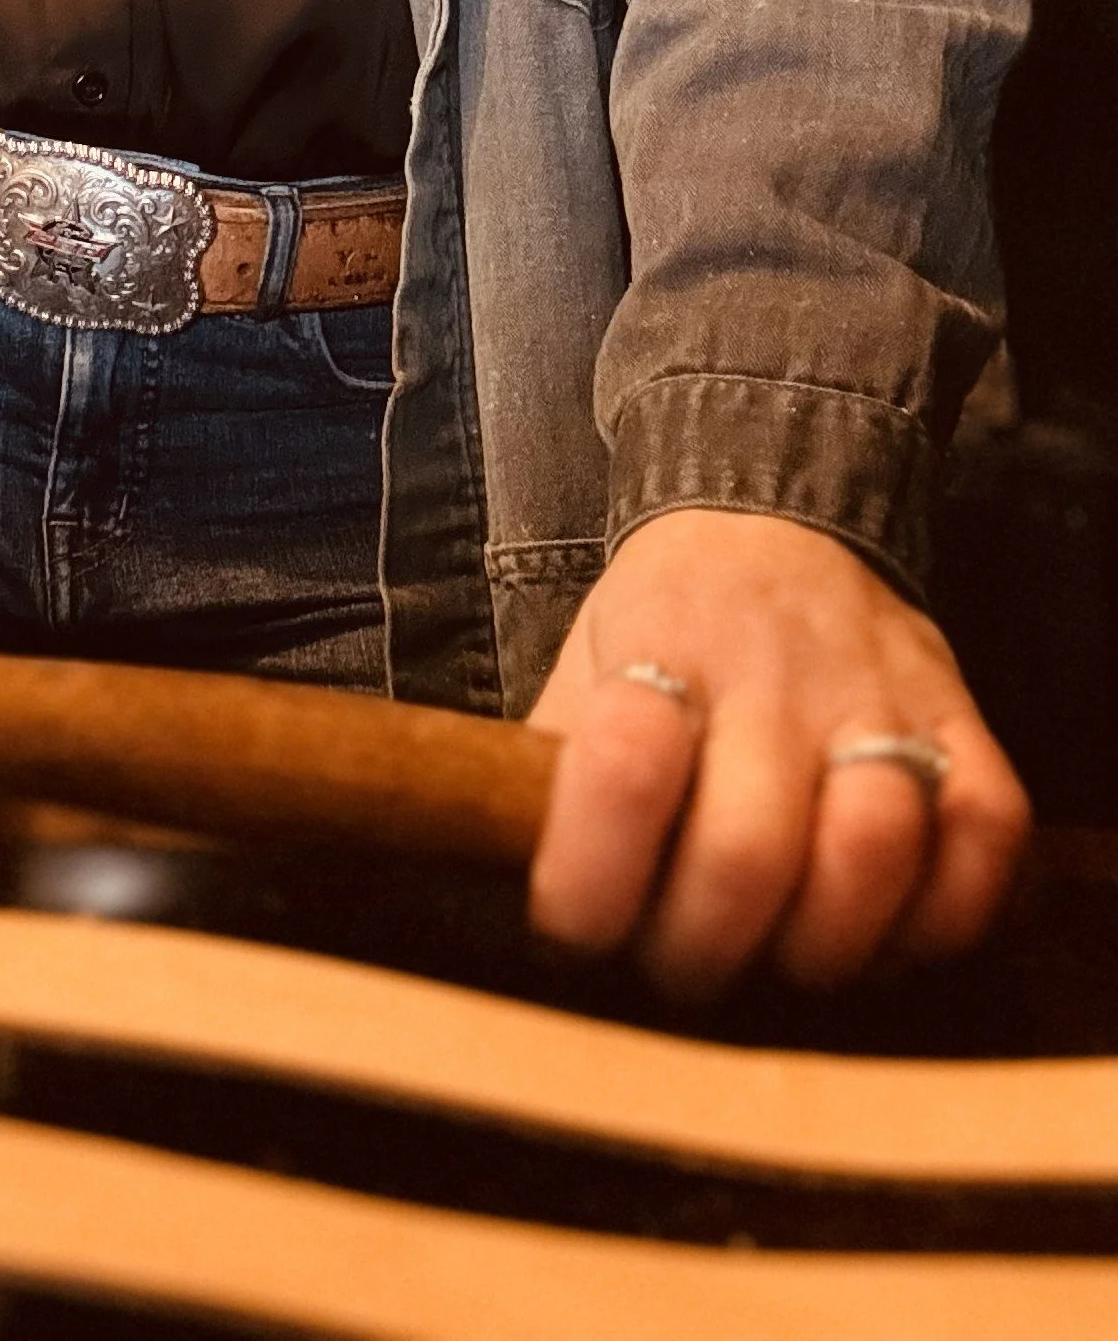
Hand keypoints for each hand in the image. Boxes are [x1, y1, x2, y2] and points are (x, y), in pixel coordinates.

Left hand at [527, 510, 1028, 999]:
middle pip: (749, 850)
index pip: (624, 769)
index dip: (592, 880)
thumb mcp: (582, 672)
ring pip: (875, 850)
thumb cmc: (665, 635)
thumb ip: (551, 777)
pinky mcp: (965, 724)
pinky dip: (942, 917)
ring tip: (782, 957)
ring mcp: (880, 698)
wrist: (773, 523)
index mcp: (658, 654)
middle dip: (704, 949)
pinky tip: (883, 930)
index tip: (576, 931)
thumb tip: (507, 894)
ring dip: (822, 947)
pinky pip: (985, 843)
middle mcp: (773, 675)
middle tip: (681, 969)